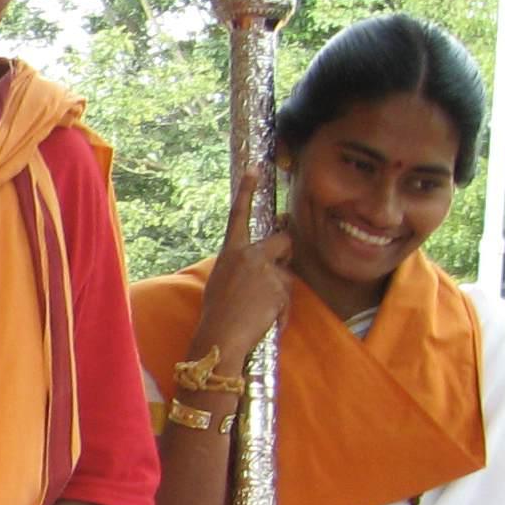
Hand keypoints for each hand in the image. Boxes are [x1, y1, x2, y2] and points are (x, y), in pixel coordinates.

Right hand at [187, 197, 294, 381]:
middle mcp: (248, 255)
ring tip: (259, 310)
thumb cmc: (217, 313)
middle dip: (286, 254)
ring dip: (280, 291)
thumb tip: (266, 265)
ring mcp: (265, 271)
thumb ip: (242, 266)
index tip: (255, 167)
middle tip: (274, 273)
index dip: (247, 190)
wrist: (219, 337)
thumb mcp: (222, 282)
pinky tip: (265, 320)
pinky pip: (288, 297)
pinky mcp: (279, 288)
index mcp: (230, 252)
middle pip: (284, 241)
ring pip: (287, 274)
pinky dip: (281, 311)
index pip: (239, 215)